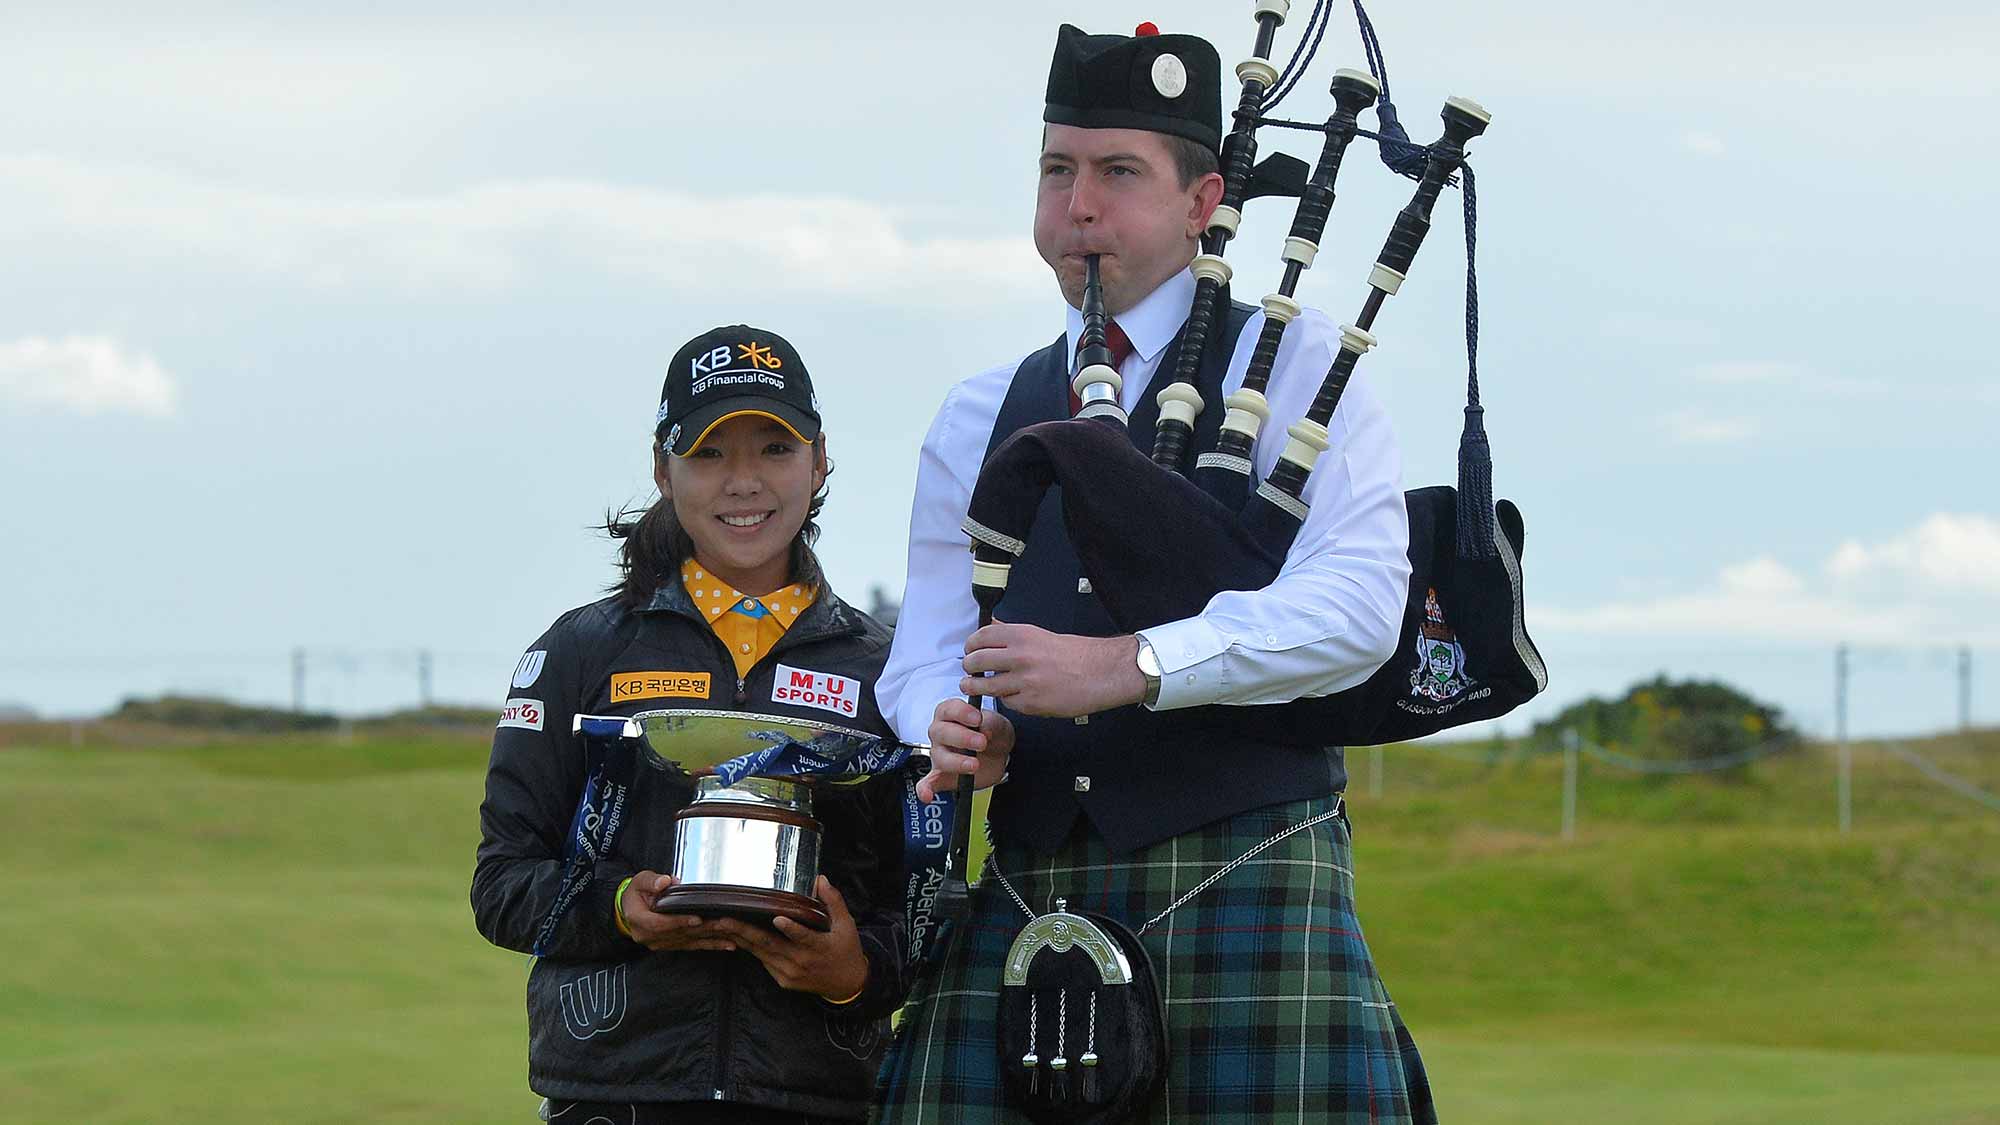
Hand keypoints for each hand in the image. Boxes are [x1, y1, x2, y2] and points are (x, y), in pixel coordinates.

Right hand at [619, 872, 738, 952]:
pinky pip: (691, 946)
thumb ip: (652, 881)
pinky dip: (709, 945)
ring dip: (710, 940)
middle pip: (678, 935)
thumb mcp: (639, 881)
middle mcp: (648, 936)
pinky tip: (725, 945)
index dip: (679, 922)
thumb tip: (666, 882)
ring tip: (729, 937)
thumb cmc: (636, 893)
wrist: (627, 910)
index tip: (696, 919)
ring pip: (688, 942)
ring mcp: (659, 943)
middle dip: (701, 930)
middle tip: (722, 925)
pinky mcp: (669, 945)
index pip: (660, 924)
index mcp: (638, 920)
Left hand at [702, 877, 868, 1002]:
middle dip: (745, 931)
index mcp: (819, 947)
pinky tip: (735, 937)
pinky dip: (749, 949)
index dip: (791, 929)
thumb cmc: (845, 950)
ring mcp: (790, 973)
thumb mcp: (846, 925)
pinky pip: (763, 962)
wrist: (846, 985)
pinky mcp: (782, 980)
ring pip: (761, 953)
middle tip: (725, 920)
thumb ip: (833, 901)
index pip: (804, 937)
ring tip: (722, 926)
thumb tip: (821, 879)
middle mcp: (801, 962)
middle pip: (770, 945)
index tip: (778, 918)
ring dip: (740, 939)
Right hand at [917, 700, 1013, 801]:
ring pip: (939, 757)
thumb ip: (990, 724)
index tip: (977, 719)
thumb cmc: (991, 732)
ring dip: (956, 762)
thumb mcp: (996, 723)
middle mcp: (939, 733)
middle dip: (962, 737)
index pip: (948, 710)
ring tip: (974, 765)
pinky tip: (926, 795)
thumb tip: (985, 729)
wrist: (998, 752)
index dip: (961, 713)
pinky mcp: (942, 776)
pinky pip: (928, 783)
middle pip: (941, 732)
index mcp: (949, 714)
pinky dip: (925, 789)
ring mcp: (939, 755)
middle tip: (982, 742)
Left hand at [960, 622, 1145, 717]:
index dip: (970, 646)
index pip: (980, 638)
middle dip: (969, 667)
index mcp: (1022, 635)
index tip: (969, 651)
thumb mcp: (1040, 635)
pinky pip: (1006, 702)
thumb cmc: (1076, 654)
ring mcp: (1024, 681)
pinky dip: (1006, 700)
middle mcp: (1020, 656)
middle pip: (975, 662)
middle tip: (970, 669)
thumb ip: (1012, 633)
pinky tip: (1011, 695)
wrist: (1101, 672)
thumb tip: (990, 625)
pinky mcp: (1030, 703)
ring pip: (985, 685)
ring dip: (975, 686)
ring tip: (973, 685)